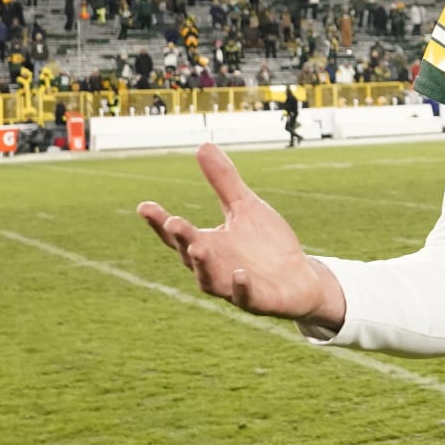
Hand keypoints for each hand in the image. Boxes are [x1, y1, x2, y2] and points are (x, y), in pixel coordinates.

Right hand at [137, 142, 345, 327]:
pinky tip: (241, 274)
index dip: (159, 222)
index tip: (144, 206)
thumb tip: (203, 144)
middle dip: (182, 239)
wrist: (299, 278)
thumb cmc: (266, 244)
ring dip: (203, 265)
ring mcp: (233, 287)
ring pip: (210, 280)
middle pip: (190, 255)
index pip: (177, 235)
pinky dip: (241, 288)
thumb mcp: (245, 207)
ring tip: (198, 247)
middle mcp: (214, 268)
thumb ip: (223, 181)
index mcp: (208, 245)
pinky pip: (245, 297)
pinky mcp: (257, 300)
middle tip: (173, 222)